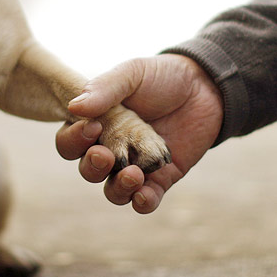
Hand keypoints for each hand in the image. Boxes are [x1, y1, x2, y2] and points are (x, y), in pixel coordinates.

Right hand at [55, 54, 223, 212]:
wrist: (206, 87)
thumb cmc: (161, 76)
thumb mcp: (131, 74)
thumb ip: (104, 88)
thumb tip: (74, 107)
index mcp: (94, 123)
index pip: (70, 141)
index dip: (74, 140)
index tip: (94, 127)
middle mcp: (110, 147)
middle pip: (88, 169)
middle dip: (92, 167)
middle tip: (106, 155)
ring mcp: (135, 165)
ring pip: (113, 189)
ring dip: (117, 187)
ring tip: (133, 174)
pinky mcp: (161, 178)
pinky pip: (145, 199)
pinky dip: (142, 202)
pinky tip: (144, 195)